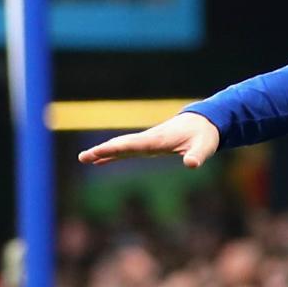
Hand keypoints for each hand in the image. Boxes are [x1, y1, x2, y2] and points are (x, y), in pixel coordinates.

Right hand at [79, 111, 220, 168]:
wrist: (204, 122)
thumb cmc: (204, 136)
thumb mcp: (204, 147)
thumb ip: (198, 156)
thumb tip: (192, 164)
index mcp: (158, 140)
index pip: (132, 145)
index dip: (114, 149)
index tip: (98, 152)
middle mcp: (148, 139)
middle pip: (121, 145)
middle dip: (102, 150)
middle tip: (83, 157)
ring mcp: (147, 141)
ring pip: (121, 146)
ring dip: (103, 152)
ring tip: (84, 159)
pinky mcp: (149, 145)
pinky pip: (127, 150)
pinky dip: (113, 155)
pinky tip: (100, 161)